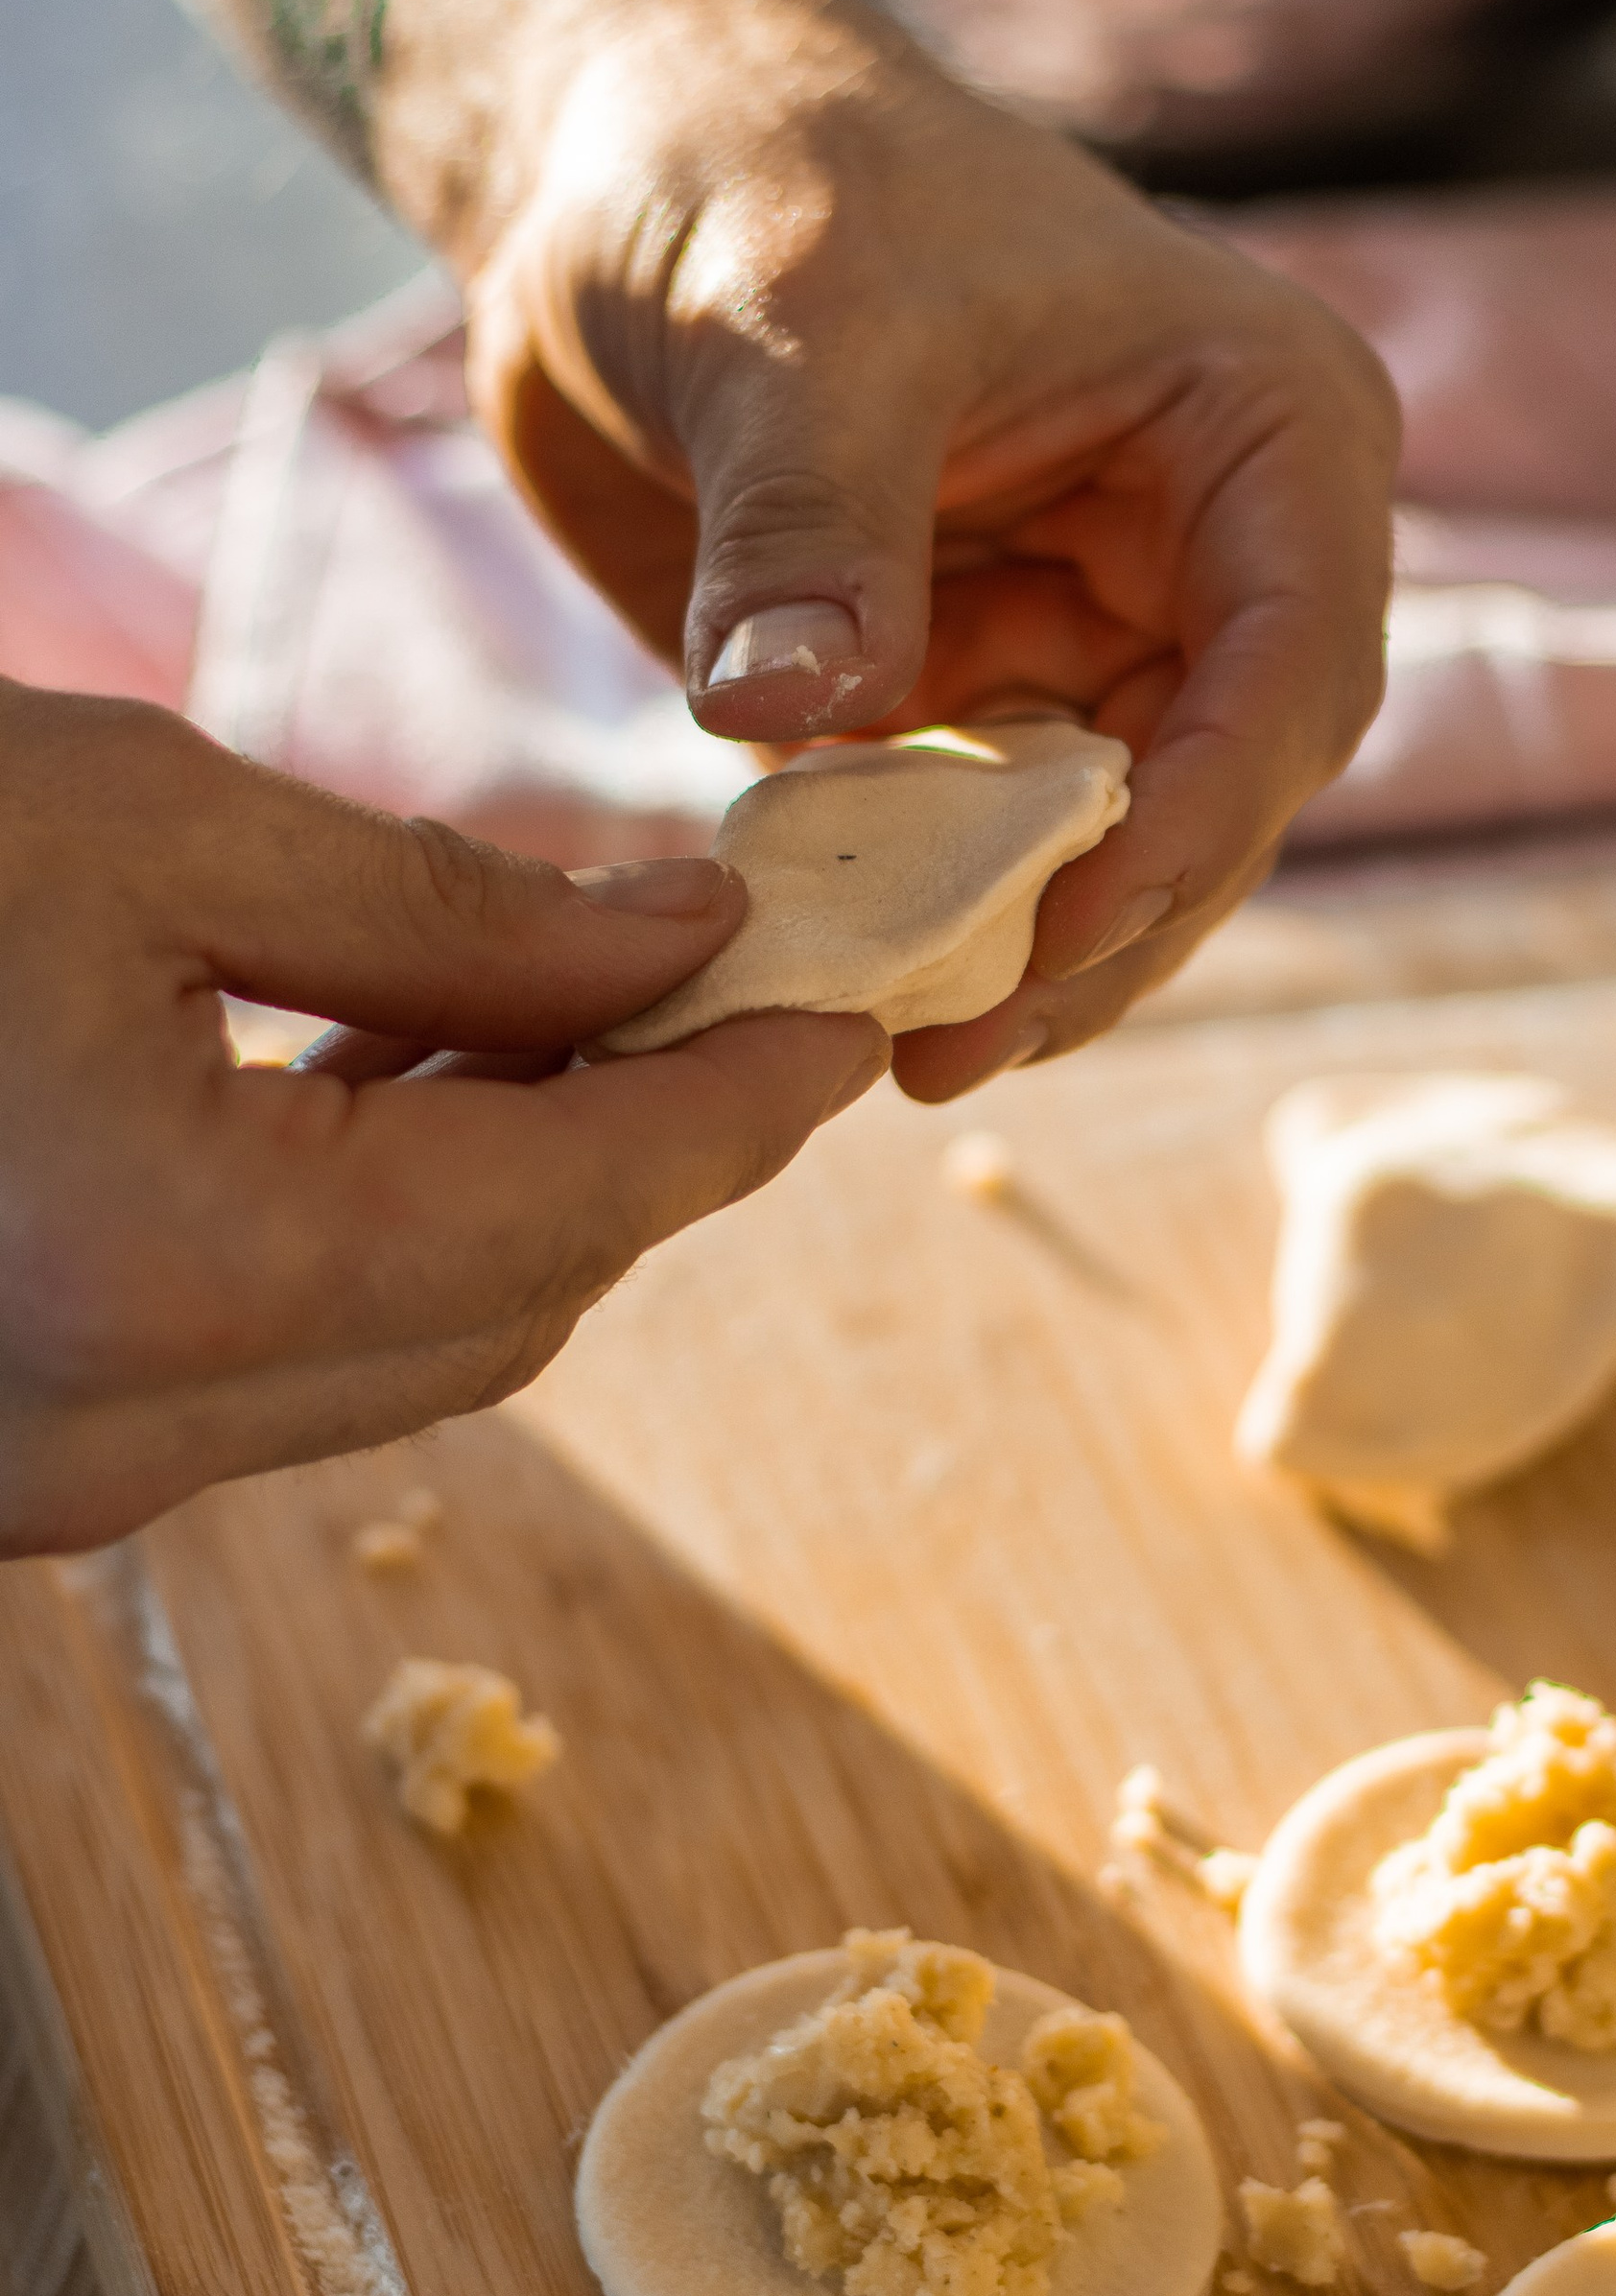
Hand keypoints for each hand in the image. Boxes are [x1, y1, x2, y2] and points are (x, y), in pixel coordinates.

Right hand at [0, 686, 883, 1555]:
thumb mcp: (137, 824)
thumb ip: (440, 910)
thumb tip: (683, 941)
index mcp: (178, 1278)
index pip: (573, 1204)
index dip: (739, 1107)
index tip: (853, 1018)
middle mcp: (125, 1433)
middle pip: (512, 1306)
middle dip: (649, 1148)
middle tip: (745, 993)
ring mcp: (62, 1472)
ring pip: (406, 1347)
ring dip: (521, 1192)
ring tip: (593, 1008)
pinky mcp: (28, 1450)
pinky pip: (283, 1360)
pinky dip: (381, 1234)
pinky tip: (412, 1078)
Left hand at [437, 0, 1396, 1102]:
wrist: (606, 153)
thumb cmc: (750, 164)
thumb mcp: (792, 319)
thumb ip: (811, 520)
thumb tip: (791, 707)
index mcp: (1260, 430)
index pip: (1294, 665)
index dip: (1202, 814)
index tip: (1069, 925)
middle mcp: (1212, 551)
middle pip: (1221, 797)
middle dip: (1108, 931)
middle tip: (960, 1048)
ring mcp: (1095, 633)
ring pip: (1112, 854)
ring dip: (1023, 960)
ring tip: (907, 1055)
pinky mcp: (974, 694)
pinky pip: (980, 851)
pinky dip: (923, 926)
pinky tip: (837, 991)